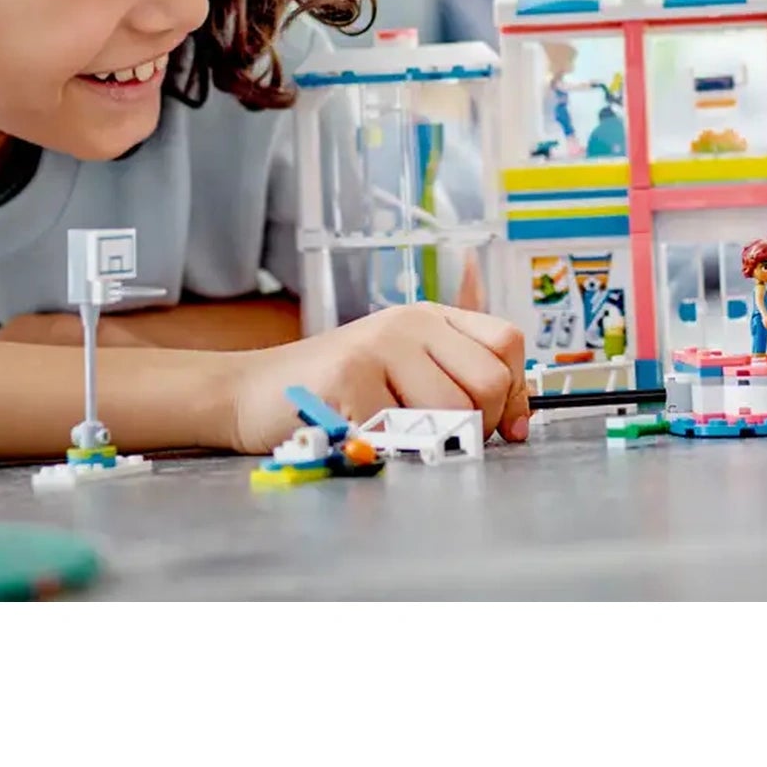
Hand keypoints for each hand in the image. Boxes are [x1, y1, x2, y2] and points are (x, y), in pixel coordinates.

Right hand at [230, 302, 531, 454]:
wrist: (250, 391)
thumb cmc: (332, 391)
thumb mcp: (400, 368)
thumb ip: (454, 381)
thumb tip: (517, 424)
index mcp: (429, 317)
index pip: (506, 343)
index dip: (516, 393)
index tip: (507, 429)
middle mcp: (409, 323)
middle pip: (489, 381)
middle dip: (482, 425)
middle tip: (446, 440)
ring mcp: (378, 346)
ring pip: (453, 410)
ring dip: (434, 441)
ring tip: (399, 438)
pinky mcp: (349, 376)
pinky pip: (403, 430)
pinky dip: (390, 449)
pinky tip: (362, 436)